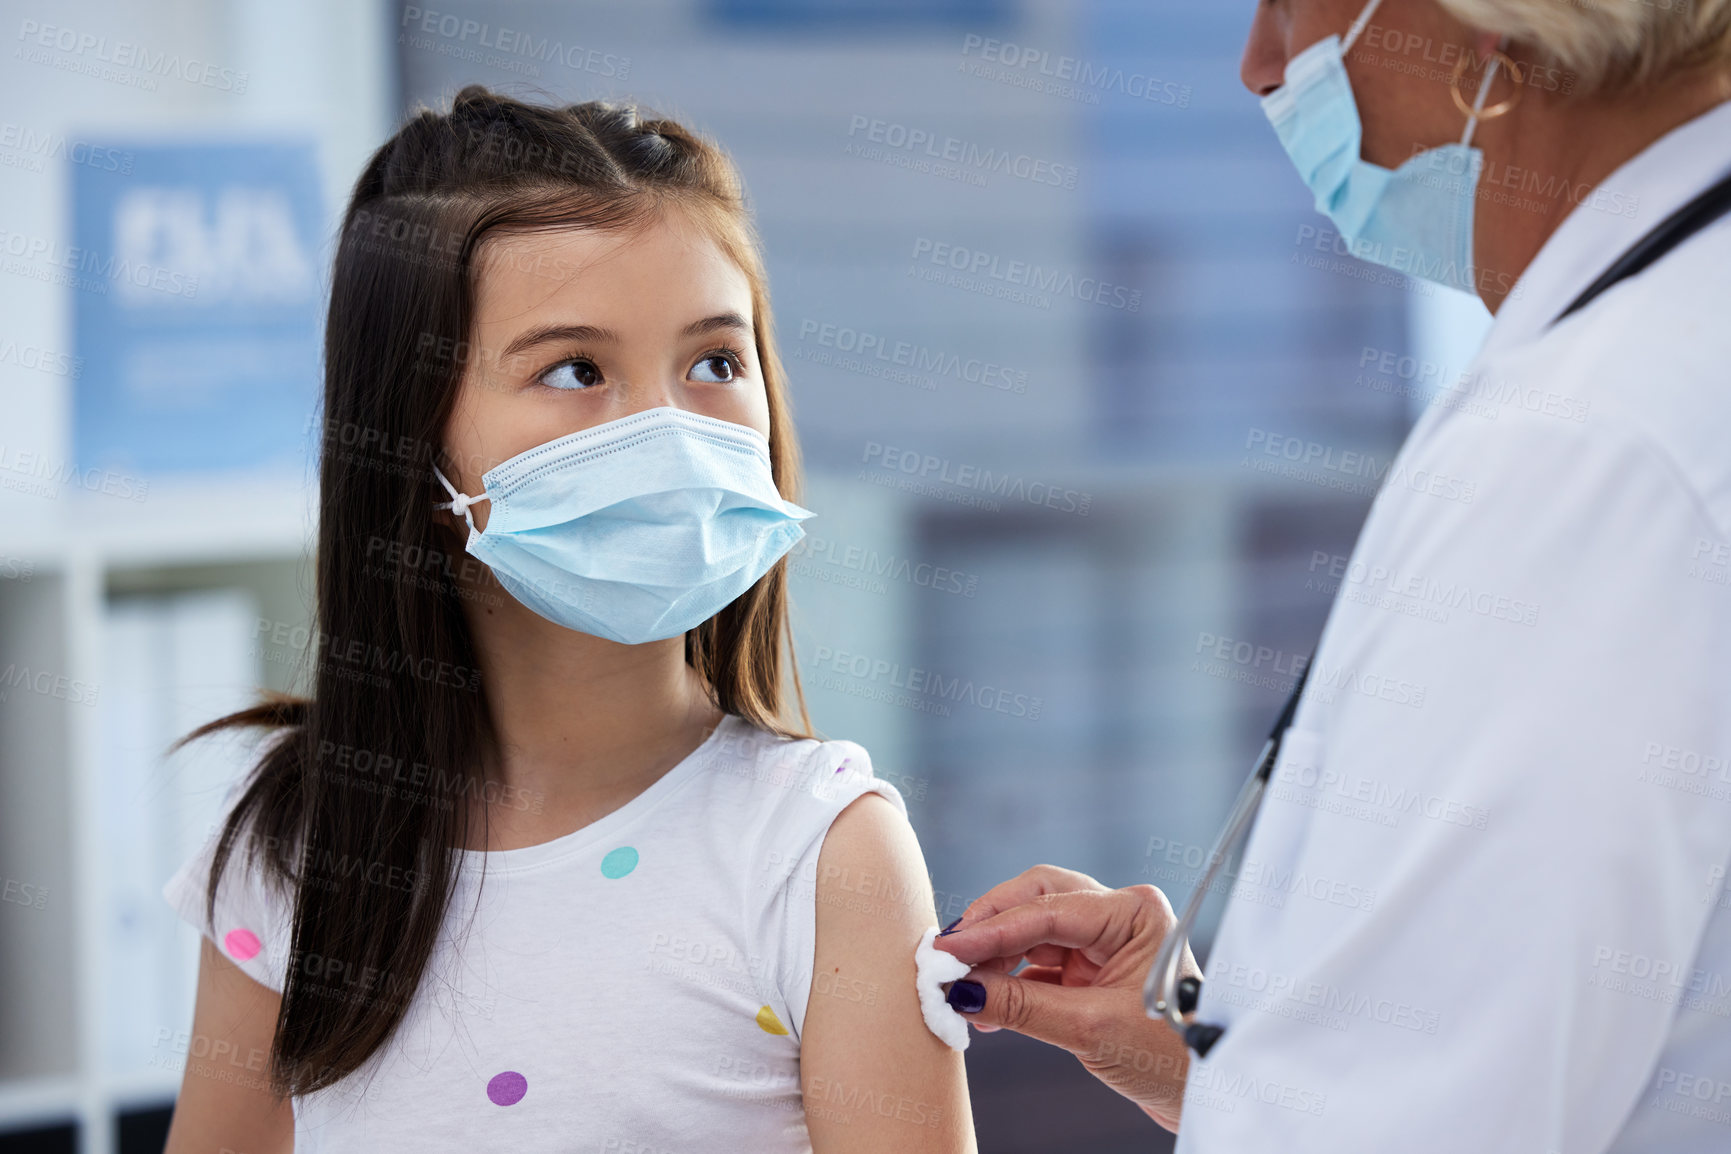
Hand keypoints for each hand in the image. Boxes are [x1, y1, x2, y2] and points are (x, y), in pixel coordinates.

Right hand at [932, 865, 1197, 1131]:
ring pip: (1031, 930)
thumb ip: (1022, 1005)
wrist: (1202, 1093)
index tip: (946, 950)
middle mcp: (1118, 914)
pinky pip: (1036, 962)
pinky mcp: (1089, 969)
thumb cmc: (1169, 1058)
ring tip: (961, 989)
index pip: (1048, 909)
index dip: (991, 930)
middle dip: (989, 926)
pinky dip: (1008, 980)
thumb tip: (961, 990)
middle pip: (1035, 900)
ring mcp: (1103, 940)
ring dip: (994, 956)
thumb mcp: (1091, 1030)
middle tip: (947, 955)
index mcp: (1133, 912)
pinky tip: (984, 1005)